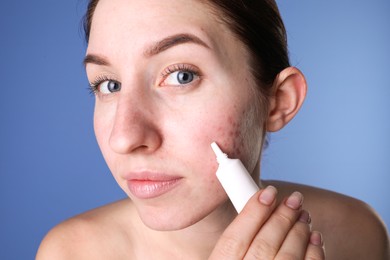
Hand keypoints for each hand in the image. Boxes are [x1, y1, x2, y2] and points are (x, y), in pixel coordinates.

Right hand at [209, 186, 324, 258]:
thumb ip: (235, 247)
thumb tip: (258, 210)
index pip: (234, 238)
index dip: (252, 212)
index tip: (267, 192)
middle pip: (263, 245)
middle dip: (281, 217)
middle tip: (293, 199)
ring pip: (287, 258)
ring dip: (300, 232)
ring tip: (304, 215)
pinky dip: (314, 255)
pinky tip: (316, 240)